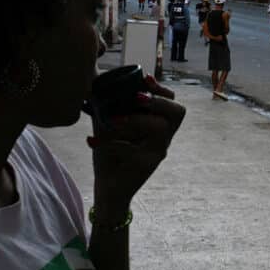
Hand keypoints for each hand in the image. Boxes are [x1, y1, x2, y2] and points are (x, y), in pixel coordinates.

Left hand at [88, 76, 185, 221]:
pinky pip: (132, 149)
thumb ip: (110, 108)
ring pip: (159, 128)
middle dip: (158, 100)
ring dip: (135, 119)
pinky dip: (110, 143)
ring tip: (111, 120)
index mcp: (158, 128)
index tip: (145, 79)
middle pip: (177, 113)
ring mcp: (157, 153)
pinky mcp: (145, 166)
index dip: (162, 91)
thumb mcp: (110, 127)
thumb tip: (96, 83)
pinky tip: (91, 141)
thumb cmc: (110, 156)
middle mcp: (163, 140)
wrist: (109, 189)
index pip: (173, 105)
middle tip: (136, 99)